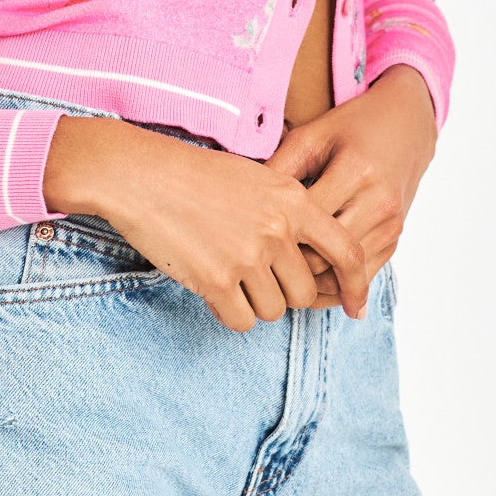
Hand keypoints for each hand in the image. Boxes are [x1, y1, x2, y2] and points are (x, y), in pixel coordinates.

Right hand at [42, 117, 369, 331]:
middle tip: (254, 275)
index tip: (354, 307)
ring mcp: (247, 256)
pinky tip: (211, 287)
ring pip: (272, 310)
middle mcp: (276, 229)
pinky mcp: (215, 280)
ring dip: (253, 302)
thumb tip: (314, 258)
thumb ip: (290, 211)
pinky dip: (228, 312)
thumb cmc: (194, 175)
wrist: (140, 176)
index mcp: (293, 199)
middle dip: (282, 292)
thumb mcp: (256, 177)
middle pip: (303, 292)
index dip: (355, 285)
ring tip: (226, 271)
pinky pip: (240, 320)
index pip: (345, 252)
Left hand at [266, 65, 437, 302]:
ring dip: (311, 285)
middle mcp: (379, 201)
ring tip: (278, 283)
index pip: (305, 223)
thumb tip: (243, 207)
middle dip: (288, 270)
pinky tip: (308, 284)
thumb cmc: (351, 128)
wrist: (406, 124)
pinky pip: (362, 276)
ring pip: (343, 275)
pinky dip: (335, 286)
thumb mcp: (311, 137)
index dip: (272, 239)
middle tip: (256, 274)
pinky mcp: (396, 238)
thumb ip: (279, 170)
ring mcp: (391, 224)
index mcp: (355, 171)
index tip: (247, 244)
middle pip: (324, 257)